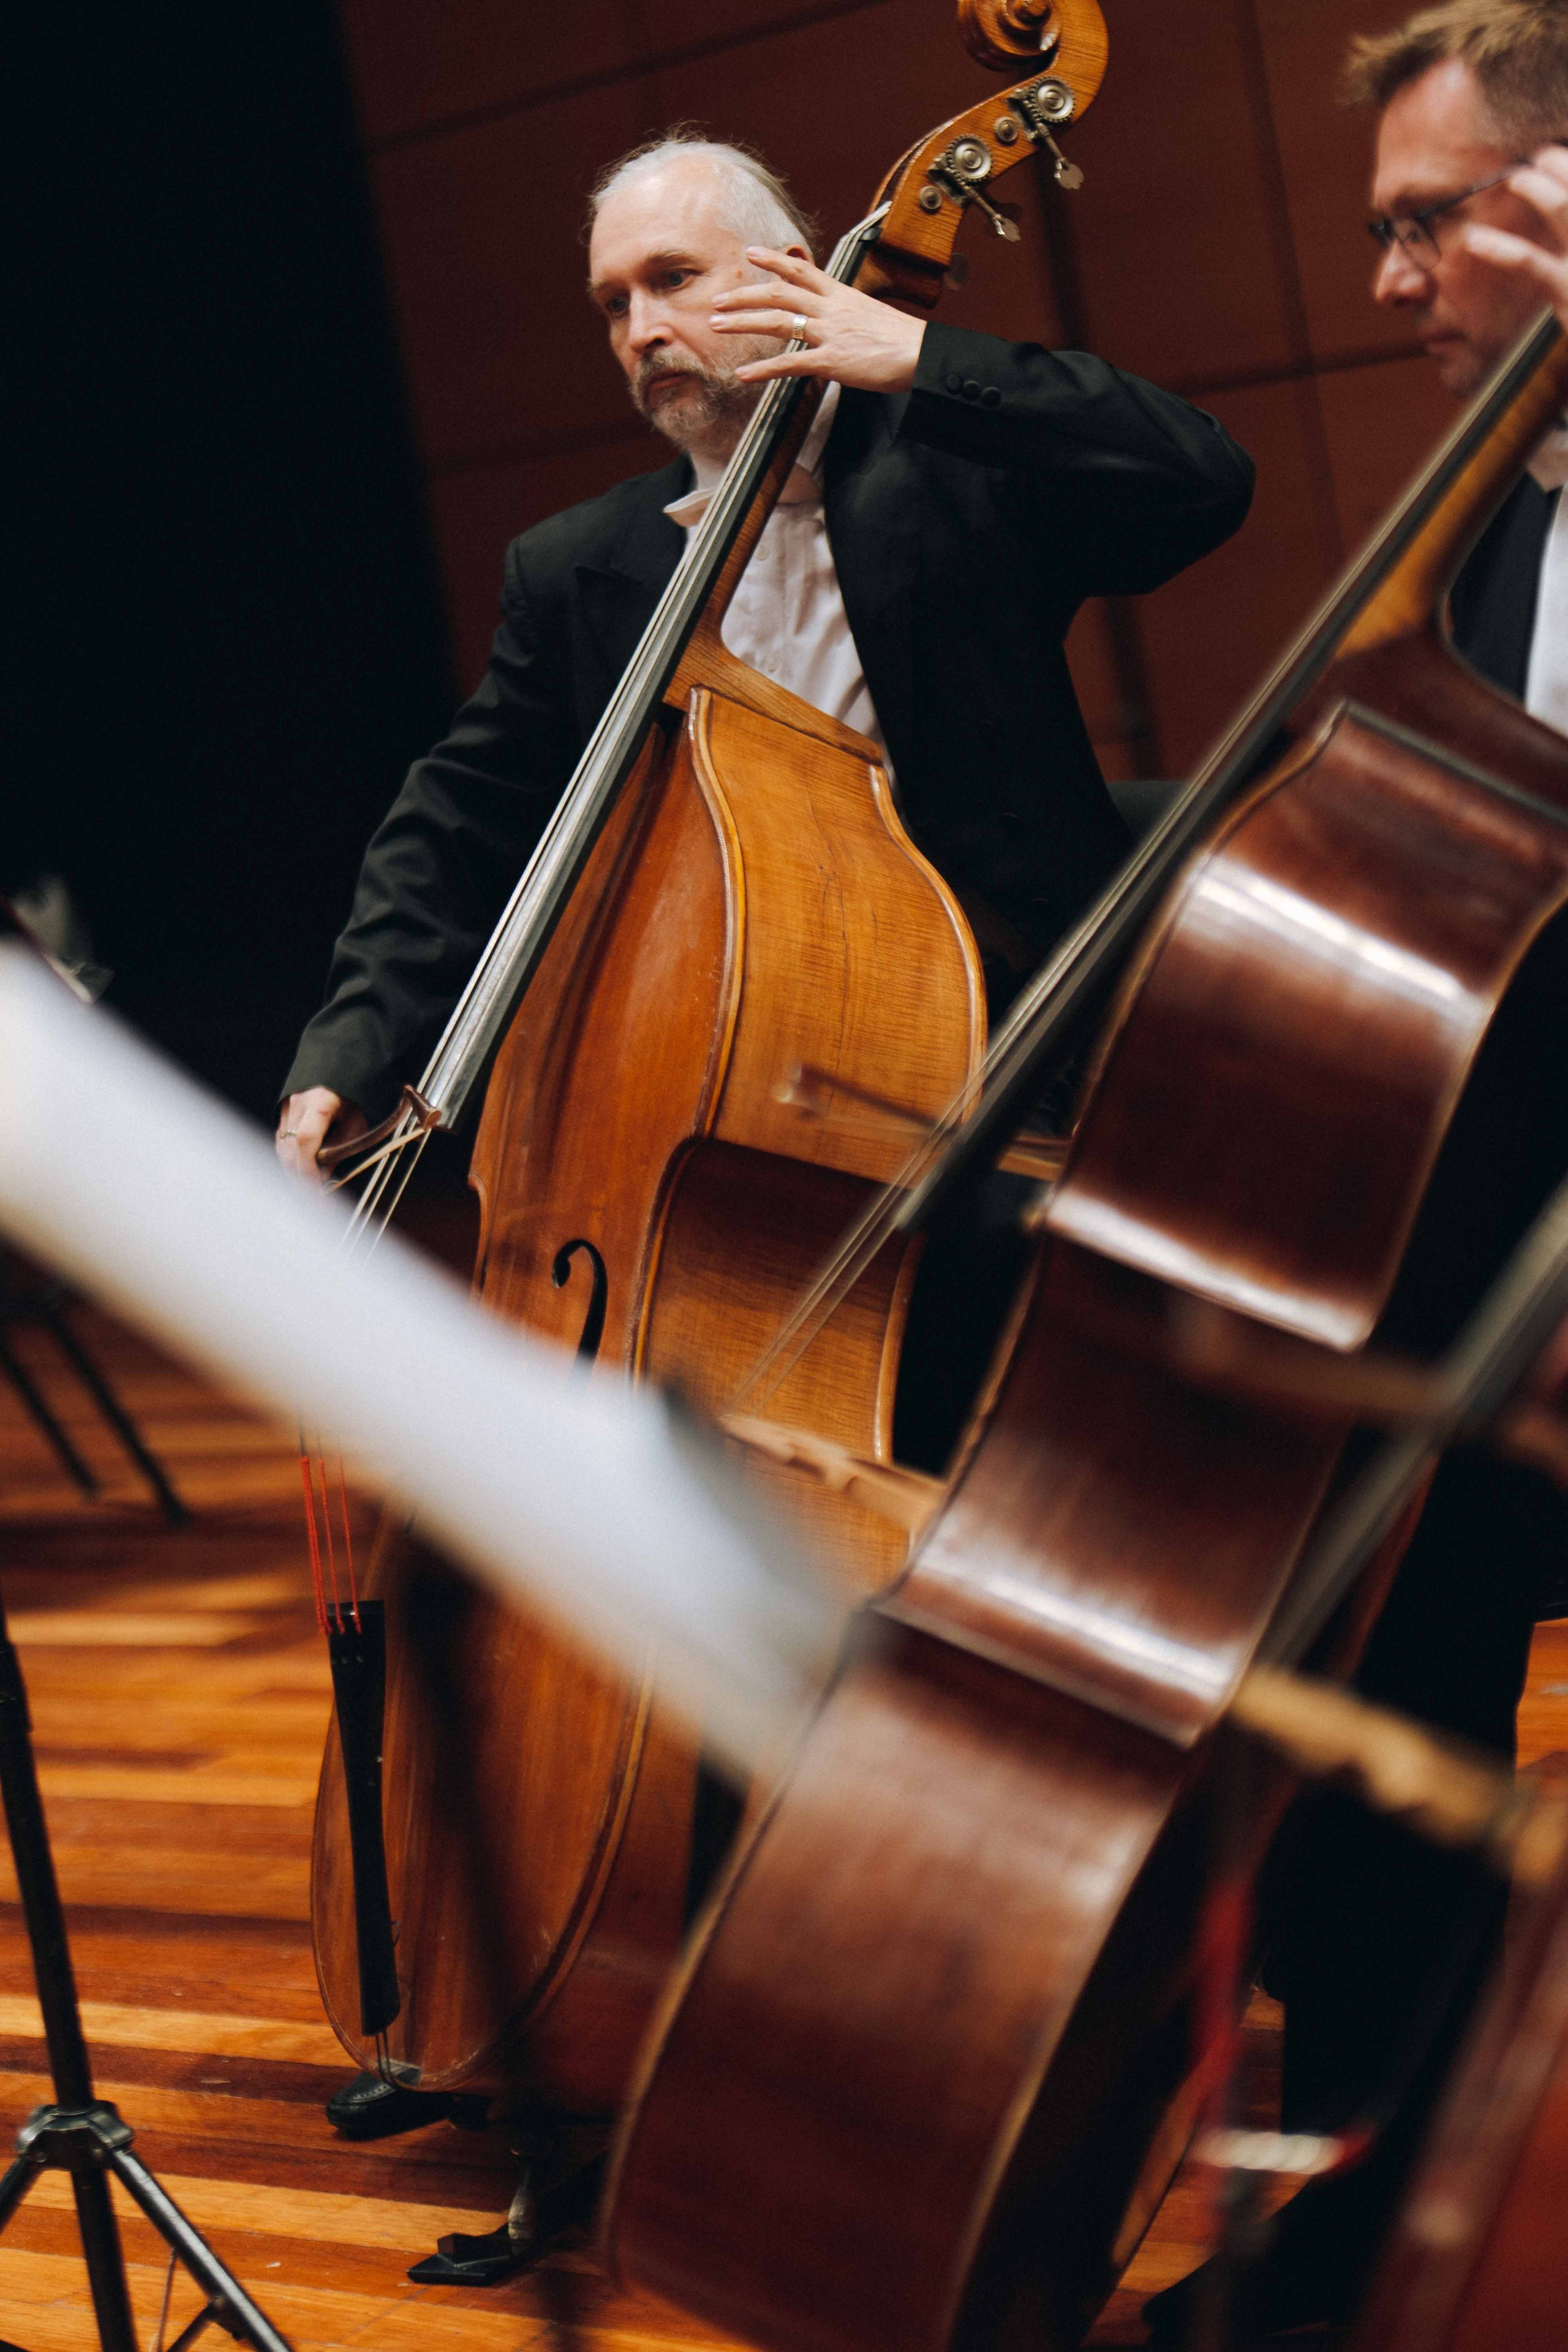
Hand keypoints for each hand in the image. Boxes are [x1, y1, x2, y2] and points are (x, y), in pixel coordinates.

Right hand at [276, 1087, 365, 1181]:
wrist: (342, 1082)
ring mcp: (285, 1109)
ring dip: (295, 1173)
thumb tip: (322, 1178)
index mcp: (321, 1101)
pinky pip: (282, 1146)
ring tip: (311, 1190)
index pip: (306, 1140)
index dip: (309, 1169)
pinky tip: (304, 1172)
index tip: (317, 1189)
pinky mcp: (280, 1116)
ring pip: (283, 1151)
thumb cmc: (352, 1106)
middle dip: (302, 1178)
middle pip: (291, 1150)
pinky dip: (292, 1162)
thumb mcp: (356, 1126)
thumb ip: (339, 1149)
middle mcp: (298, 1103)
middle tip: (317, 1198)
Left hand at [712, 247, 925, 394]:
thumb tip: (836, 319)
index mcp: (840, 294)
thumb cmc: (902, 339)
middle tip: (717, 299)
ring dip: (743, 322)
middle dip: (744, 295)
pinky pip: (789, 364)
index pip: (801, 269)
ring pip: (777, 321)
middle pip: (778, 293)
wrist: (922, 353)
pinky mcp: (831, 361)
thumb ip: (846, 314)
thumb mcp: (871, 315)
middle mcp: (830, 308)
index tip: (751, 253)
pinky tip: (742, 375)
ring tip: (717, 325)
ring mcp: (829, 333)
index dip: (773, 259)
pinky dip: (763, 370)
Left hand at [1461, 145, 1567, 329]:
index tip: (1556, 156)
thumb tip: (1557, 220)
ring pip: (1564, 208)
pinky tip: (1475, 240)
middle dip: (1561, 164)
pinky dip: (1501, 248)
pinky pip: (1531, 263)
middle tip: (1537, 156)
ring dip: (1538, 187)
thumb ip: (1565, 238)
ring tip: (1515, 178)